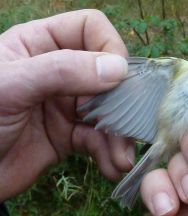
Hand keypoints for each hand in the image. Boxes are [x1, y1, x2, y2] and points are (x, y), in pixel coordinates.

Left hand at [0, 10, 134, 201]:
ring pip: (109, 112)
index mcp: (42, 44)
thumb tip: (118, 68)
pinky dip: (109, 153)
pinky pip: (99, 140)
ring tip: (122, 159)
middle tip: (130, 128)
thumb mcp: (12, 85)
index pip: (91, 29)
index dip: (110, 48)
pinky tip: (112, 167)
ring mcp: (67, 105)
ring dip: (120, 136)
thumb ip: (62, 71)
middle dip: (122, 103)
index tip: (118, 78)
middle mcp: (61, 72)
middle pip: (109, 75)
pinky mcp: (70, 136)